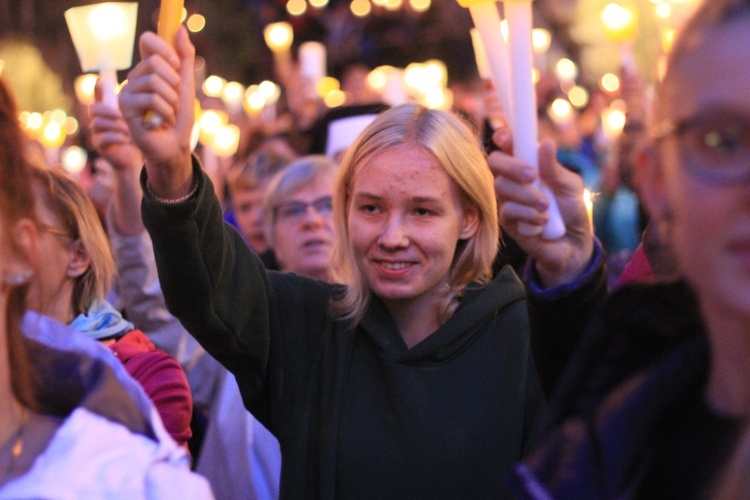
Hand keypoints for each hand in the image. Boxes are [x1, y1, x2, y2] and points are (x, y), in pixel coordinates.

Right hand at [89, 88, 143, 173]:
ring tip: (128, 129)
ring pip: (97, 123)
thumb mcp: (137, 116)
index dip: (98, 88)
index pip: (99, 96)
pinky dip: (115, 137)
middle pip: (93, 108)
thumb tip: (146, 84)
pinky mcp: (101, 146)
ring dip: (114, 125)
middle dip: (107, 110)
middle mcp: (99, 119)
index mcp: (108, 110)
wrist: (135, 158)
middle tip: (121, 114)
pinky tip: (126, 139)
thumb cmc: (136, 134)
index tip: (101, 79)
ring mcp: (98, 133)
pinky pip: (102, 138)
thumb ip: (136, 102)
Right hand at [119, 27, 194, 197]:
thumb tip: (180, 28)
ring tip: (169, 114)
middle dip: (174, 84)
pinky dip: (165, 112)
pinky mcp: (125, 108)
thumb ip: (184, 58)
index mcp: (148, 71)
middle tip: (174, 101)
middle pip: (155, 62)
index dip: (164, 48)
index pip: (148, 42)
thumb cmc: (179, 118)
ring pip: (154, 81)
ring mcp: (127, 92)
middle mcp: (134, 78)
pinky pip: (151, 98)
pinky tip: (161, 122)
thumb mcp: (185, 85)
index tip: (176, 64)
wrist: (174, 146)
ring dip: (171, 101)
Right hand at [490, 127, 593, 287]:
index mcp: (528, 163)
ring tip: (546, 206)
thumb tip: (545, 143)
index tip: (508, 137)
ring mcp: (507, 199)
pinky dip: (528, 215)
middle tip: (532, 175)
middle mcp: (513, 179)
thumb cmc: (571, 210)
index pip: (507, 144)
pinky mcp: (507, 222)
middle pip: (495, 162)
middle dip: (512, 166)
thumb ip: (555, 168)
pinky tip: (544, 221)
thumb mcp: (570, 186)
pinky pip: (508, 211)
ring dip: (526, 195)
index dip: (503, 137)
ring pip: (500, 187)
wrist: (574, 243)